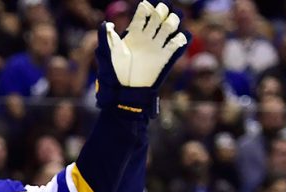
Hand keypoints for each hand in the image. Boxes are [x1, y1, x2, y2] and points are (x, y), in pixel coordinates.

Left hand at [95, 1, 188, 116]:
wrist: (125, 90)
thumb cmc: (114, 71)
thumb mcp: (107, 53)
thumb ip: (106, 37)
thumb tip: (107, 23)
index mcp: (133, 33)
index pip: (142, 15)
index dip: (146, 8)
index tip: (146, 7)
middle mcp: (146, 37)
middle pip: (158, 17)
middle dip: (161, 11)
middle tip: (161, 11)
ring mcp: (156, 47)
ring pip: (168, 27)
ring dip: (172, 21)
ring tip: (170, 24)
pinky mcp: (164, 58)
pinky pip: (176, 45)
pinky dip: (180, 39)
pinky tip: (177, 39)